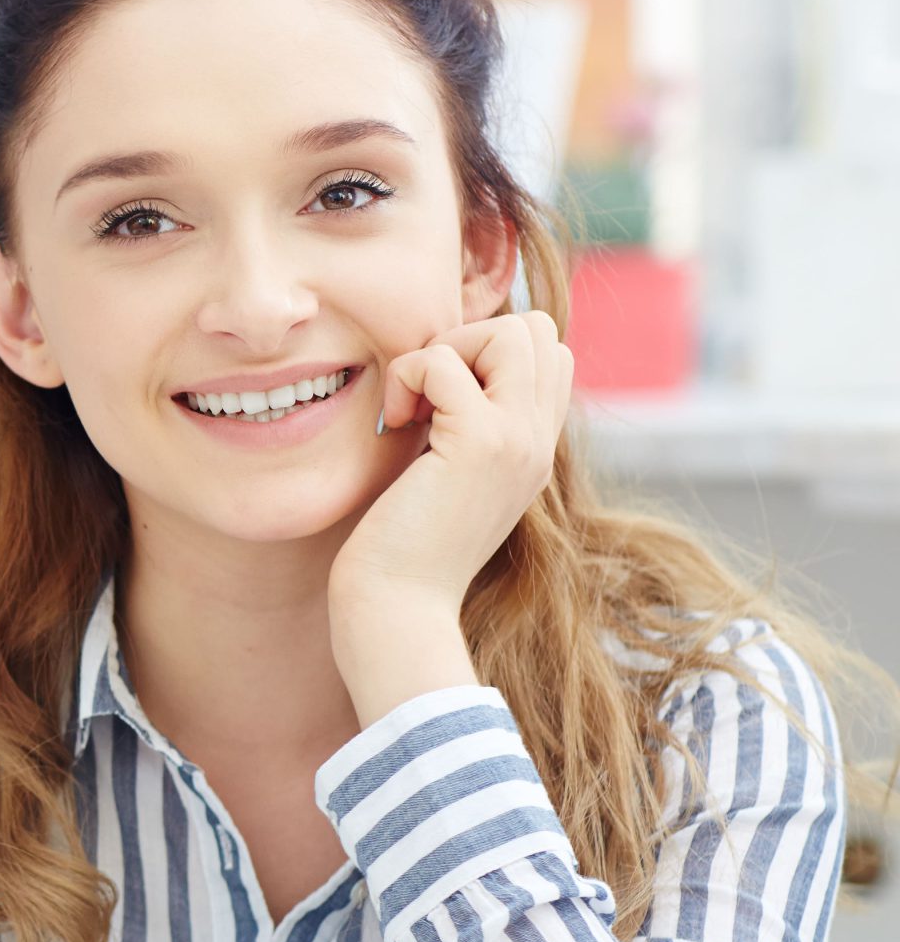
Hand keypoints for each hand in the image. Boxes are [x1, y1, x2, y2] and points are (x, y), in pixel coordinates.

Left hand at [329, 312, 573, 723]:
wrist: (396, 612)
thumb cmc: (398, 552)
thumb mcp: (440, 477)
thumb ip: (454, 428)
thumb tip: (434, 371)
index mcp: (534, 449)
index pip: (548, 352)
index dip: (484, 353)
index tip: (436, 401)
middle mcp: (539, 442)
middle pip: (537, 330)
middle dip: (468, 340)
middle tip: (424, 398)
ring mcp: (517, 440)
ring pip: (511, 329)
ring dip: (444, 351)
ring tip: (412, 409)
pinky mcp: (479, 444)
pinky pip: (443, 360)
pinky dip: (406, 375)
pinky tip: (393, 424)